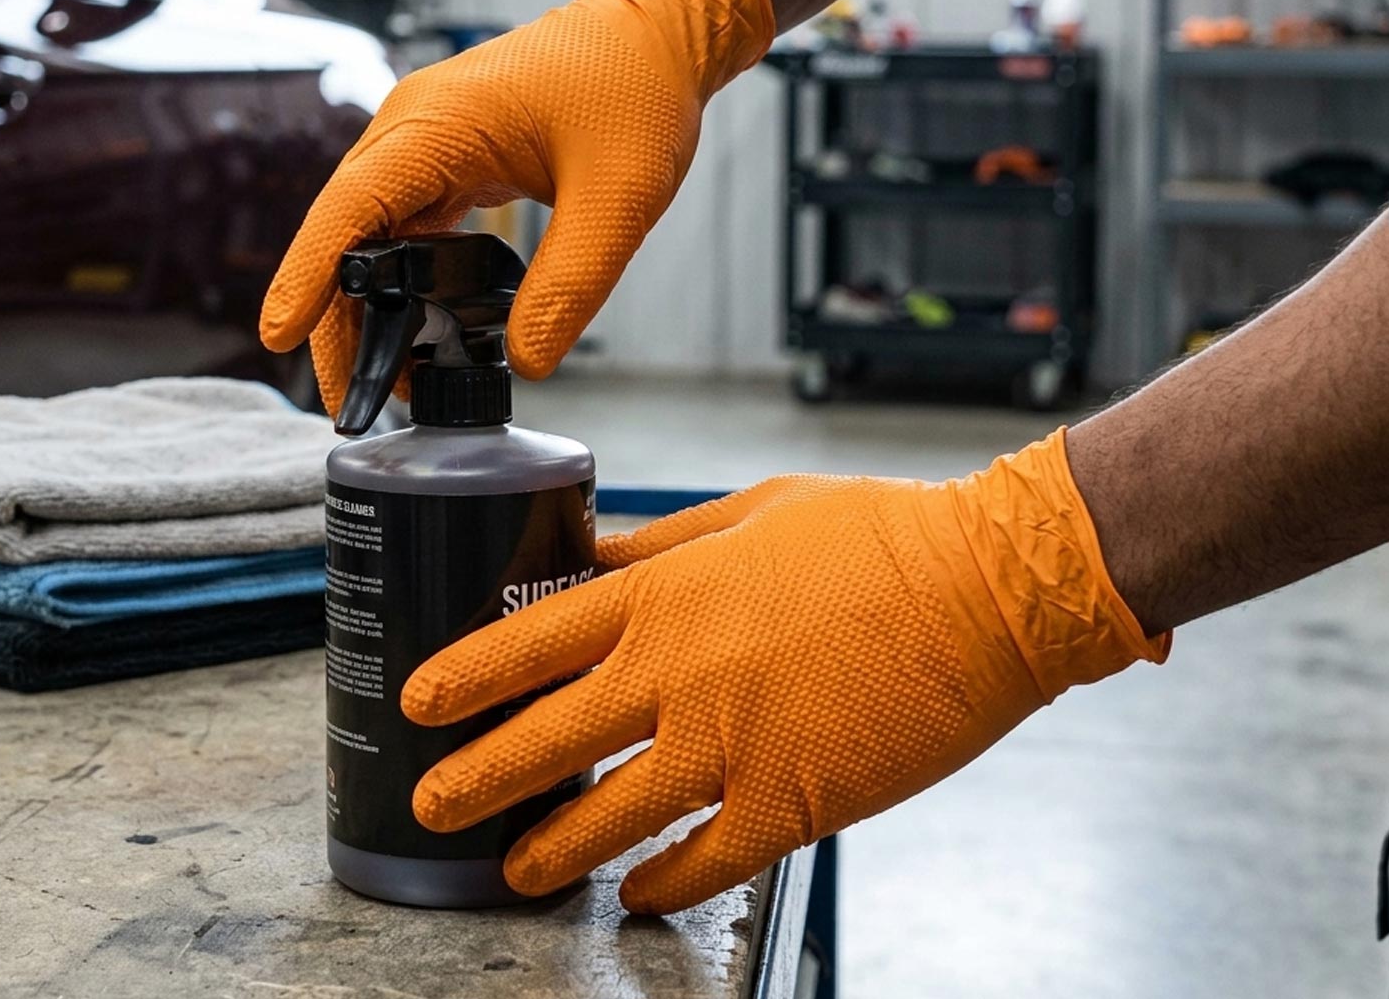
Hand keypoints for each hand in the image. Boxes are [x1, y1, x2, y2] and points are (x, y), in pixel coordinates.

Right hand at [258, 0, 772, 411]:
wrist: (655, 35)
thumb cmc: (635, 87)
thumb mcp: (619, 198)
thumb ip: (571, 283)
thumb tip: (528, 361)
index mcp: (438, 122)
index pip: (349, 208)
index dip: (308, 275)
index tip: (278, 335)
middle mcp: (413, 127)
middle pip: (344, 231)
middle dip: (337, 316)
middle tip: (352, 399)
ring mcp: (425, 141)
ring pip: (369, 235)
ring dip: (368, 304)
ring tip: (386, 380)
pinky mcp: (447, 158)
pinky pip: (404, 226)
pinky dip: (401, 281)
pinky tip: (417, 330)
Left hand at [401, 430, 1167, 913]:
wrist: (984, 585)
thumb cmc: (875, 533)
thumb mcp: (753, 509)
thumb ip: (665, 542)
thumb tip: (599, 559)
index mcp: (668, 593)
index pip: (533, 639)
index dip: (466, 673)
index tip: (419, 700)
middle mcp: (680, 674)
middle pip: (549, 738)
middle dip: (476, 776)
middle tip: (431, 802)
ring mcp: (731, 745)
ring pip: (611, 816)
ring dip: (554, 850)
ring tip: (513, 871)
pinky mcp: (791, 802)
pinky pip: (706, 860)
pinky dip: (664, 883)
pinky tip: (640, 895)